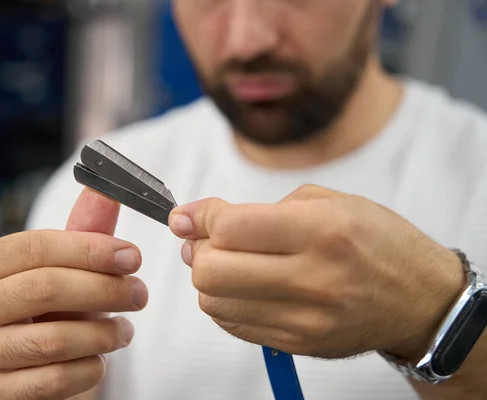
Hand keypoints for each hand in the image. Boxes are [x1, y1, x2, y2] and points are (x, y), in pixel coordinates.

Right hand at [0, 189, 148, 399]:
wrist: (33, 367)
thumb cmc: (51, 308)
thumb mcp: (65, 267)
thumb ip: (85, 229)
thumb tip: (107, 187)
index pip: (35, 247)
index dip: (90, 249)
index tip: (132, 255)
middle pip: (43, 288)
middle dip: (104, 289)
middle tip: (140, 294)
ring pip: (52, 340)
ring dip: (103, 333)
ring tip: (124, 330)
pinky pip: (54, 380)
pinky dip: (90, 369)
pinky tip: (100, 359)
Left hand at [169, 185, 465, 361]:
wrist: (418, 298)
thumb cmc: (376, 241)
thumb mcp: (327, 201)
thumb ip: (258, 209)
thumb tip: (197, 219)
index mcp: (321, 231)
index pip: (230, 227)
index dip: (200, 217)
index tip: (191, 215)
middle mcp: (313, 279)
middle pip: (211, 271)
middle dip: (198, 250)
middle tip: (208, 239)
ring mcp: (304, 319)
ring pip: (214, 302)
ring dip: (209, 278)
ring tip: (230, 262)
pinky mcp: (298, 344)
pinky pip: (233, 325)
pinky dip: (226, 302)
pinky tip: (245, 285)